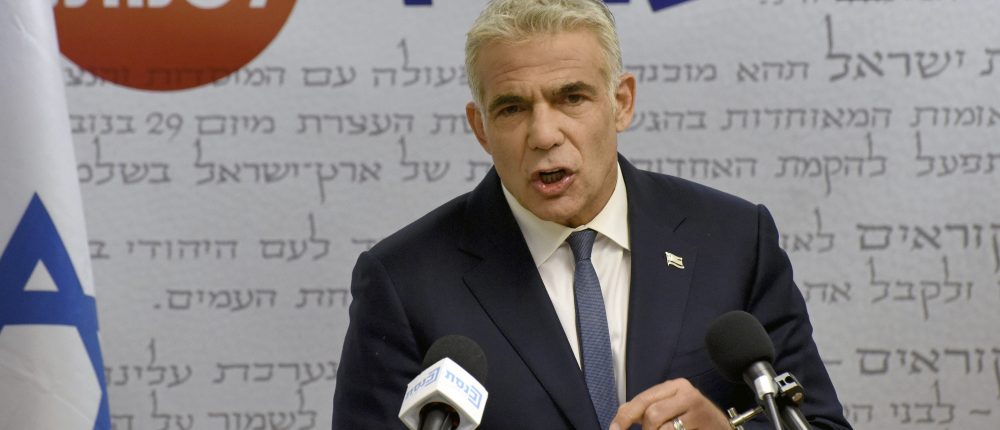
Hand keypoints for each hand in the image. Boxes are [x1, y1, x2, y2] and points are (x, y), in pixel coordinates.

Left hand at [609, 378, 731, 429]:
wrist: (721, 428)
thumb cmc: (691, 420)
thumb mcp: (669, 409)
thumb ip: (646, 409)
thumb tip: (619, 418)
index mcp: (674, 386)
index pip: (643, 399)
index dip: (625, 416)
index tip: (614, 429)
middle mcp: (687, 393)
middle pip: (652, 414)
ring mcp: (697, 409)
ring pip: (663, 427)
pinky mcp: (704, 423)